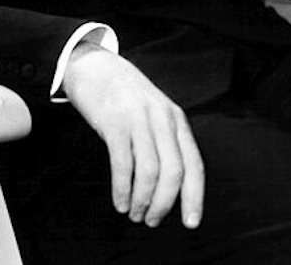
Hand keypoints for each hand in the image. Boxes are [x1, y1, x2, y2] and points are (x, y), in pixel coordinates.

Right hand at [62, 42, 204, 228]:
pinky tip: (120, 201)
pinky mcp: (114, 123)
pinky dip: (123, 189)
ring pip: (150, 171)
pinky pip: (123, 164)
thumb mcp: (155, 112)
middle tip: (151, 220)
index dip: (195, 196)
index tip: (191, 223)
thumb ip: (166, 141)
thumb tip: (172, 189)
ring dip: (142, 200)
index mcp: (176, 119)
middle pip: (173, 172)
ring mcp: (138, 119)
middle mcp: (161, 118)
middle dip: (164, 204)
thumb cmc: (125, 96)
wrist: (95, 67)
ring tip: (134, 213)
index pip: (194, 163)